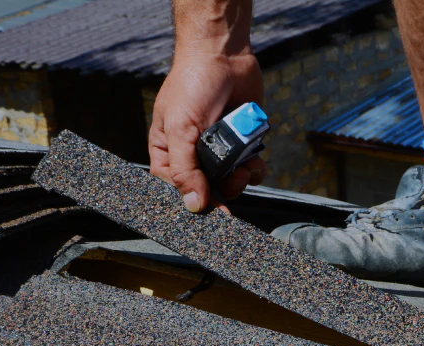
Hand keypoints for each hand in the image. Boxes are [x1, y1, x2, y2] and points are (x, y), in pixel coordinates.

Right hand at [149, 49, 265, 212]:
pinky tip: (255, 157)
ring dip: (241, 179)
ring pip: (231, 182)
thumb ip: (184, 168)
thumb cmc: (191, 84)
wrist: (223, 55)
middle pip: (207, 190)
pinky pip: (250, 168)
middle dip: (223, 190)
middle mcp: (193, 154)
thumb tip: (194, 204)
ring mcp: (219, 149)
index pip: (176, 189)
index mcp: (168, 152)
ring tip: (245, 165)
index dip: (193, 202)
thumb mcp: (180, 128)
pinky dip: (255, 167)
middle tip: (233, 180)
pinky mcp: (242, 142)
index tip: (211, 211)